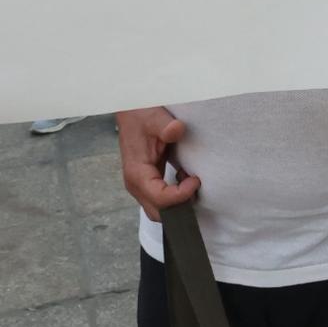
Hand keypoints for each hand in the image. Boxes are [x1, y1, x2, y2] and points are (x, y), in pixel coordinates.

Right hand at [117, 106, 198, 221]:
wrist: (131, 113)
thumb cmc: (142, 116)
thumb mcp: (155, 118)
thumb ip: (166, 126)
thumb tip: (176, 129)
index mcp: (137, 173)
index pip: (160, 199)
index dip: (181, 195)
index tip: (195, 180)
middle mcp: (136, 185)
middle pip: (159, 213)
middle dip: (180, 206)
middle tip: (195, 185)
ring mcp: (141, 186)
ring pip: (160, 209)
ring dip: (179, 202)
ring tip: (191, 181)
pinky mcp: (148, 183)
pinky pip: (162, 200)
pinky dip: (176, 196)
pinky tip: (186, 178)